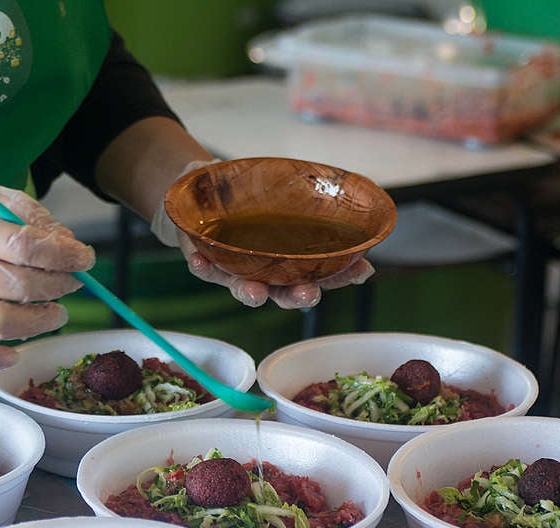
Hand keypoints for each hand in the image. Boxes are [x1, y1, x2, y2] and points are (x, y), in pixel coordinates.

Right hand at [0, 185, 94, 374]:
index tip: (84, 258)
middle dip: (59, 286)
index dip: (63, 255)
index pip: (23, 245)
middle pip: (18, 286)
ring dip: (40, 322)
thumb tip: (67, 243)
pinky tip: (12, 352)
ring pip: (1, 324)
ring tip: (55, 313)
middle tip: (71, 283)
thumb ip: (25, 212)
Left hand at [150, 160, 374, 308]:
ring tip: (254, 292)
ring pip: (244, 288)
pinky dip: (201, 266)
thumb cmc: (248, 205)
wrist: (204, 202)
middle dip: (297, 296)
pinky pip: (203, 269)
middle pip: (284, 292)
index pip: (320, 272)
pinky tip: (197, 260)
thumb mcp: (281, 199)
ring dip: (249, 292)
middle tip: (310, 295)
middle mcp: (265, 272)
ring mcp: (235, 270)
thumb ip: (308, 204)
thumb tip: (349, 199)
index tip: (361, 272)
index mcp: (290, 260)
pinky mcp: (206, 263)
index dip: (341, 275)